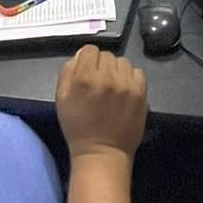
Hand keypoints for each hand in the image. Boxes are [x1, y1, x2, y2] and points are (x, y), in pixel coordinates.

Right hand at [56, 45, 147, 159]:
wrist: (102, 152)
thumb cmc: (78, 127)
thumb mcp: (61, 98)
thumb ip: (67, 71)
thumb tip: (80, 56)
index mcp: (85, 78)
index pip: (89, 50)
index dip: (87, 60)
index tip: (87, 73)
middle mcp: (107, 77)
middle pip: (107, 55)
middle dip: (102, 66)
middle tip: (99, 83)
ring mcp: (126, 85)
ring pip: (123, 62)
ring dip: (117, 71)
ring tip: (113, 87)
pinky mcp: (141, 93)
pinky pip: (137, 72)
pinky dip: (130, 78)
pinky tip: (124, 90)